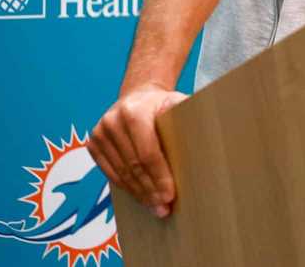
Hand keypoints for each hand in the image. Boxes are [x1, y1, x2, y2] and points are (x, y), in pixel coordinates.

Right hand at [88, 84, 186, 217]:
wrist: (137, 96)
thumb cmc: (163, 104)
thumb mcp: (178, 103)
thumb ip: (189, 117)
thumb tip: (212, 137)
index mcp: (134, 112)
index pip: (147, 152)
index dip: (159, 176)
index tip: (170, 195)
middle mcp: (113, 122)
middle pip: (133, 166)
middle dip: (150, 190)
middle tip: (164, 208)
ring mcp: (100, 133)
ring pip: (121, 173)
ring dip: (139, 193)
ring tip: (155, 207)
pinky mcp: (93, 144)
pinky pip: (110, 173)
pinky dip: (127, 187)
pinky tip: (140, 197)